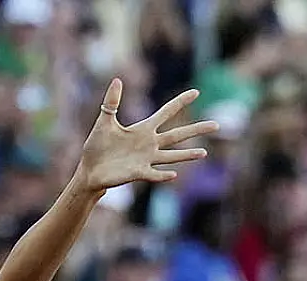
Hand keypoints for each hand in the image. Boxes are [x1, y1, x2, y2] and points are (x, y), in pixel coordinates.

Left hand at [77, 79, 216, 192]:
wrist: (89, 170)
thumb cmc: (96, 146)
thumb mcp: (104, 122)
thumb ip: (112, 102)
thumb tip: (117, 79)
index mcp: (142, 130)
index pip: (166, 113)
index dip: (180, 102)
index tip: (196, 92)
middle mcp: (149, 144)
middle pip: (177, 135)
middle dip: (196, 129)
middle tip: (217, 124)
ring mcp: (145, 159)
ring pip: (171, 156)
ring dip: (187, 155)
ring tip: (204, 153)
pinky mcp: (137, 173)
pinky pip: (154, 174)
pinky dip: (163, 175)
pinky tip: (174, 174)